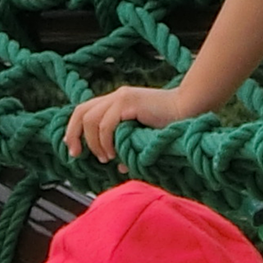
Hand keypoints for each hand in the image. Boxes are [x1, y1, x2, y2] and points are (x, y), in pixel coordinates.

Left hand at [62, 85, 204, 161]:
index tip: (73, 148)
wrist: (189, 108)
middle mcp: (115, 96)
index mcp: (116, 100)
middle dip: (73, 134)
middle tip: (76, 154)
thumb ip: (128, 145)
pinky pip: (106, 125)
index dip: (73, 128)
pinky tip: (114, 153)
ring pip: (91, 120)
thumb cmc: (170, 124)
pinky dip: (105, 141)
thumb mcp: (142, 135)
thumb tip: (120, 166)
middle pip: (81, 112)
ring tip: (105, 158)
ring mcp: (121, 97)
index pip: (84, 110)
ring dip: (94, 143)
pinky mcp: (129, 103)